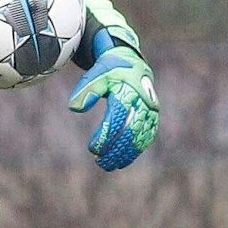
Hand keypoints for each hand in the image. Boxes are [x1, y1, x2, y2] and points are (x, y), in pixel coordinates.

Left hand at [68, 32, 158, 170]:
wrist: (132, 62)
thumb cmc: (110, 70)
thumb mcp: (96, 75)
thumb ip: (86, 91)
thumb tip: (74, 108)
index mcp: (127, 91)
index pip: (116, 119)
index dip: (105, 136)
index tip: (93, 149)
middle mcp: (142, 102)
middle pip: (130, 132)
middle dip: (116, 150)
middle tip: (100, 162)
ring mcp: (151, 110)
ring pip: (140, 137)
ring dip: (126, 154)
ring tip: (110, 165)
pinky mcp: (154, 115)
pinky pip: (148, 136)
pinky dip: (137, 150)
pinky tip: (124, 160)